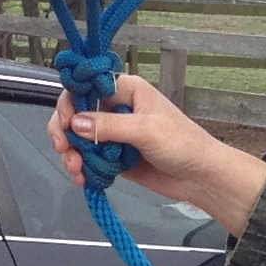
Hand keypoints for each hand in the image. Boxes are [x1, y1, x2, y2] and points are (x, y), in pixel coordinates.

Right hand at [49, 74, 265, 236]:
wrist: (200, 177)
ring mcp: (113, 133)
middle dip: (65, 132)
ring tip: (76, 171)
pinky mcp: (113, 156)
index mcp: (126, 90)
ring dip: (71, 154)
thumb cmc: (182, 144)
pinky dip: (81, 168)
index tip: (65, 123)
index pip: (86, 87)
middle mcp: (116, 108)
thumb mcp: (146, 130)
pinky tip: (83, 178)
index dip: (70, 103)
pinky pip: (88, 158)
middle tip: (65, 150)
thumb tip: (75, 123)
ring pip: (78, 138)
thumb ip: (109, 126)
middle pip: (75, 113)